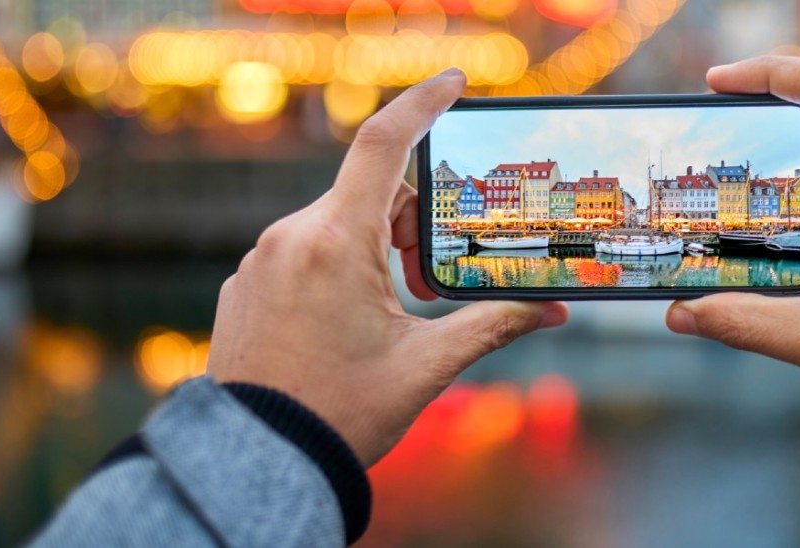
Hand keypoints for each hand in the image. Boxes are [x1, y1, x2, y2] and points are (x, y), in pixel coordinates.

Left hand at [206, 69, 567, 465]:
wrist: (261, 461)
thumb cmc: (341, 414)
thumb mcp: (427, 366)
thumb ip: (494, 324)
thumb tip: (554, 308)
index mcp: (335, 243)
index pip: (384, 145)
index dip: (424, 104)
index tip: (455, 83)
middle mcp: (289, 237)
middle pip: (371, 195)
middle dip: (411, 227)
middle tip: (426, 290)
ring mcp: (260, 260)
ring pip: (337, 223)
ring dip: (375, 250)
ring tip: (389, 315)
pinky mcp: (246, 283)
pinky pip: (303, 251)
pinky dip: (337, 267)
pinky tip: (346, 324)